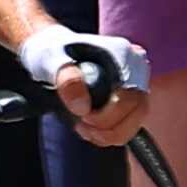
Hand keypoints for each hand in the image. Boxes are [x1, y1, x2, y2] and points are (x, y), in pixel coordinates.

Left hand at [28, 23, 153, 146]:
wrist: (47, 54)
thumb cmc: (49, 53)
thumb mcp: (51, 61)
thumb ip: (67, 80)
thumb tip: (83, 108)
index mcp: (124, 54)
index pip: (132, 94)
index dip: (109, 114)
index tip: (83, 117)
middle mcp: (135, 68)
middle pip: (139, 109)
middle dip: (110, 128)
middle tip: (82, 126)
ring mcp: (133, 83)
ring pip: (135, 119)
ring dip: (110, 133)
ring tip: (83, 128)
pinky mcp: (126, 97)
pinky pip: (127, 122)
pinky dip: (109, 133)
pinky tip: (89, 129)